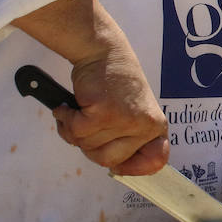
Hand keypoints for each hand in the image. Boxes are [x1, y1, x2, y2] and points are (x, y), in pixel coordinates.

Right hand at [54, 47, 168, 175]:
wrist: (103, 53)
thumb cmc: (113, 85)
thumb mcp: (132, 113)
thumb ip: (127, 140)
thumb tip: (118, 169)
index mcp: (156, 127)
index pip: (156, 162)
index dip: (133, 168)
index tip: (116, 165)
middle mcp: (146, 126)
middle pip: (108, 161)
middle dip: (89, 147)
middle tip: (87, 126)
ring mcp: (126, 120)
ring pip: (88, 146)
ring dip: (74, 130)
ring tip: (79, 110)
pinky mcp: (104, 112)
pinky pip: (75, 131)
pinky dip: (65, 120)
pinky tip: (68, 107)